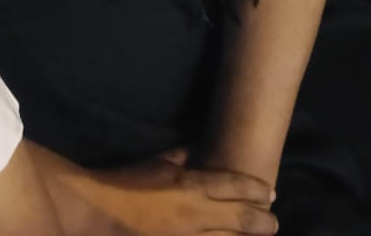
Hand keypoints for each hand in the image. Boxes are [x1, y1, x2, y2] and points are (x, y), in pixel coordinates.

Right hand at [80, 153, 277, 235]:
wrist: (98, 213)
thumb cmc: (124, 183)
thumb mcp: (156, 162)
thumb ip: (181, 157)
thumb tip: (195, 149)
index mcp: (191, 186)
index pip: (236, 187)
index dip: (257, 190)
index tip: (270, 193)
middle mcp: (197, 215)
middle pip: (243, 219)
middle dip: (263, 221)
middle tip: (273, 222)